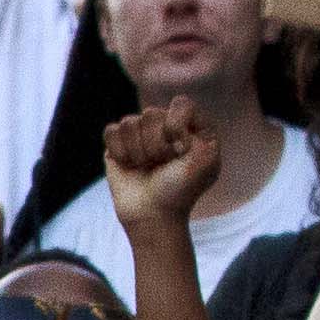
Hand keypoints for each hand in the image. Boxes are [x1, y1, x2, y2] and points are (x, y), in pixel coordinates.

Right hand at [99, 100, 221, 238]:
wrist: (152, 215)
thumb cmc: (181, 190)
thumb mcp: (207, 160)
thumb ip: (203, 129)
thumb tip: (167, 122)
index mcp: (191, 126)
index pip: (180, 104)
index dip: (176, 128)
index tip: (181, 152)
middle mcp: (165, 126)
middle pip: (152, 114)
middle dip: (156, 145)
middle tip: (162, 165)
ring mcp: (140, 134)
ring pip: (130, 122)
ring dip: (138, 152)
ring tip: (147, 168)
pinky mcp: (117, 143)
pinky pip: (112, 131)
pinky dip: (120, 152)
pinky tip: (129, 166)